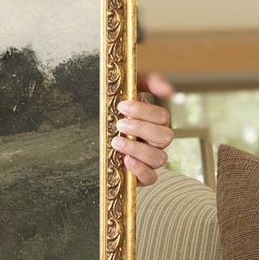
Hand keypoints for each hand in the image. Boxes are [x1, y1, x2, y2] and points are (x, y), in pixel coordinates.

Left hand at [113, 71, 174, 186]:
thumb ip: (148, 81)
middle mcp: (156, 141)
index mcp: (155, 122)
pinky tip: (125, 161)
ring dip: (138, 149)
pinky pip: (151, 178)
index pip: (163, 117)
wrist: (89, 130)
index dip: (145, 112)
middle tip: (119, 124)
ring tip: (116, 142)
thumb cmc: (113, 109)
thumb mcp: (128, 88)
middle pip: (165, 137)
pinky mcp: (141, 175)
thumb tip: (168, 90)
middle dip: (141, 129)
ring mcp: (149, 159)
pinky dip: (141, 170)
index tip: (122, 106)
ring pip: (159, 158)